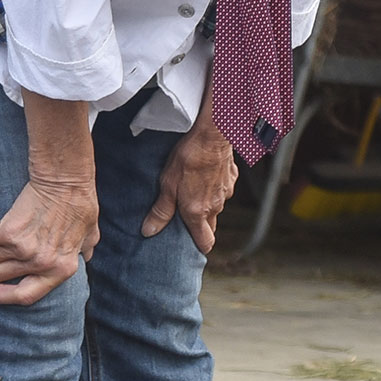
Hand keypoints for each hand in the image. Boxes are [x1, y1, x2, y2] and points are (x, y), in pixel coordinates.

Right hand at [0, 177, 99, 305]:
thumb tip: (86, 256)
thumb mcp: (91, 232)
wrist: (66, 180)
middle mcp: (41, 264)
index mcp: (61, 270)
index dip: (2, 296)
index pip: (26, 296)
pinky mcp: (10, 233)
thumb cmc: (80, 202)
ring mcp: (24, 250)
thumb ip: (86, 248)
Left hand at [142, 118, 236, 251]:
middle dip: (200, 225)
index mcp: (198, 212)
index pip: (206, 243)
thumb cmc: (189, 158)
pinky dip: (214, 186)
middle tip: (184, 215)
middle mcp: (216, 206)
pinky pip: (222, 188)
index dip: (199, 246)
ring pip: (216, 206)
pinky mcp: (231, 177)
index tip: (190, 245)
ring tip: (191, 189)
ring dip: (206, 203)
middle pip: (211, 225)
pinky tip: (204, 174)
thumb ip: (161, 211)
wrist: (213, 134)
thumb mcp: (167, 185)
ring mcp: (226, 192)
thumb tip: (148, 231)